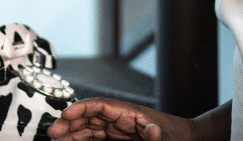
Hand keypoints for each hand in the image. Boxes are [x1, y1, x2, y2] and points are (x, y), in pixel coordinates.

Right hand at [46, 98, 186, 140]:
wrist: (188, 140)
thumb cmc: (180, 136)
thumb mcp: (171, 138)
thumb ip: (159, 137)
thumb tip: (153, 131)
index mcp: (132, 113)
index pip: (102, 105)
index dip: (82, 108)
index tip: (66, 115)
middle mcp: (121, 120)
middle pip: (90, 117)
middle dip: (70, 123)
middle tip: (54, 134)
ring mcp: (118, 130)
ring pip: (89, 129)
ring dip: (72, 134)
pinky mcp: (118, 140)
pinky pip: (95, 139)